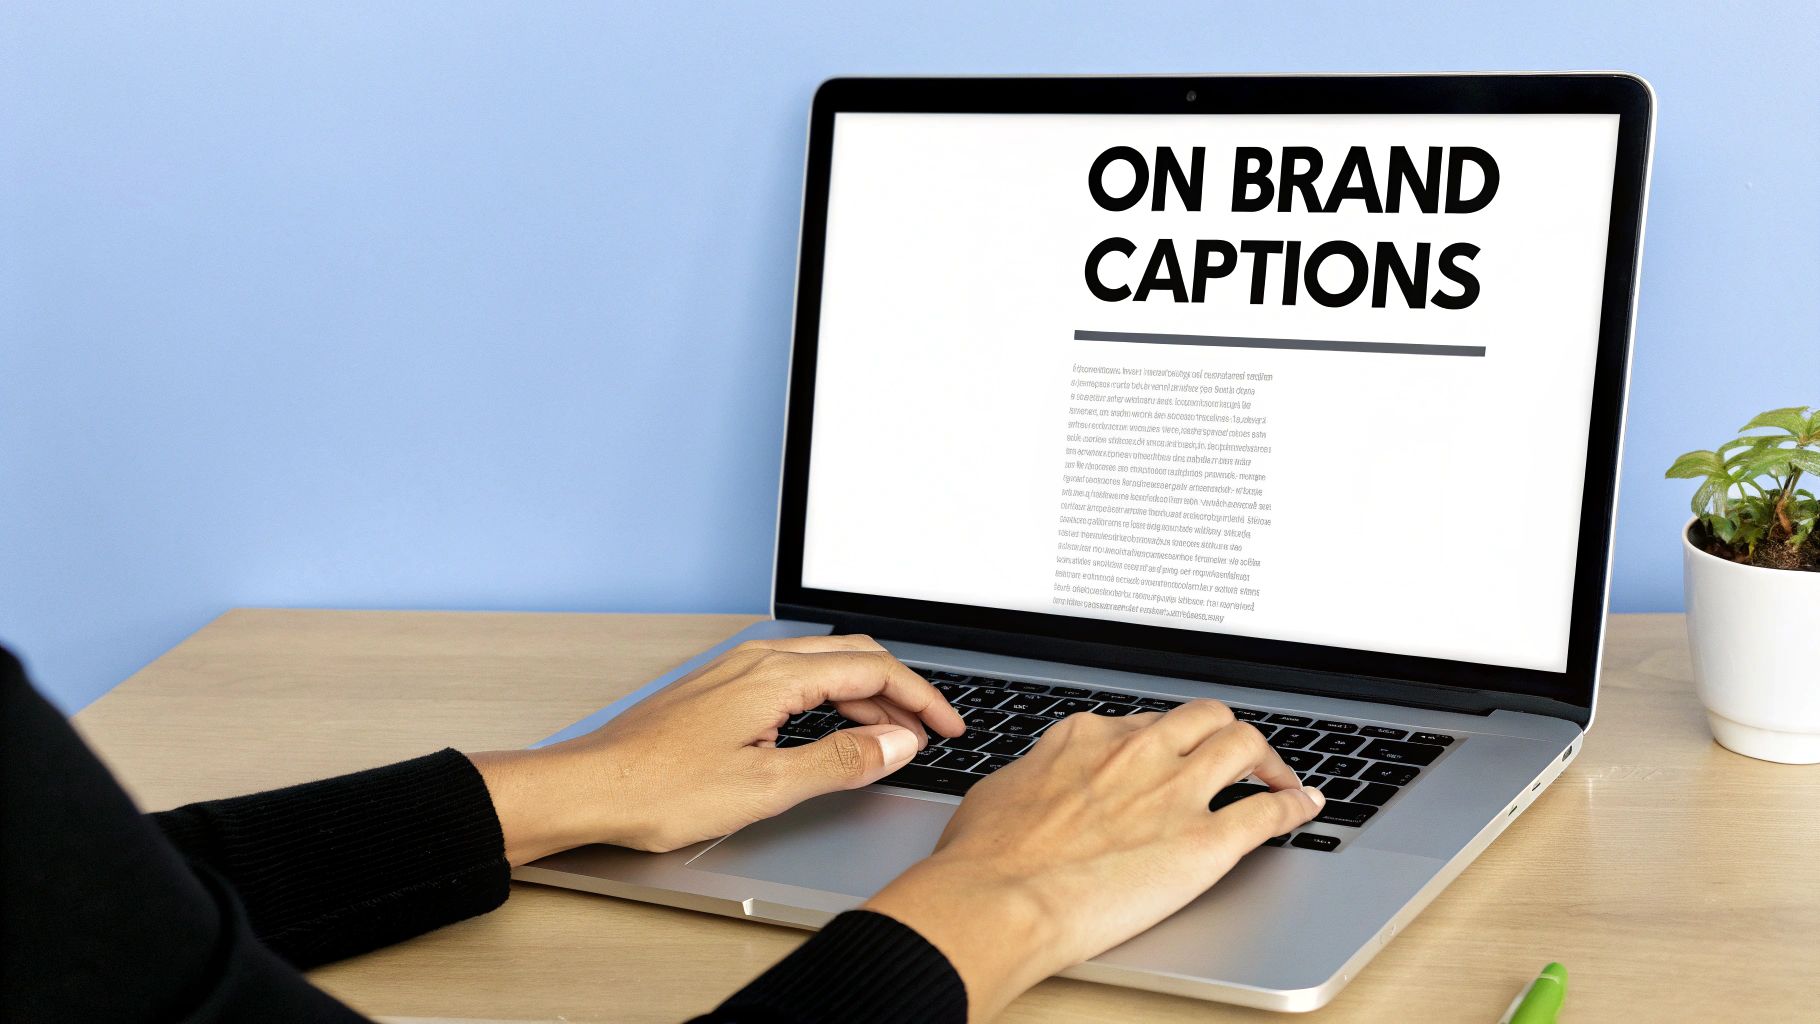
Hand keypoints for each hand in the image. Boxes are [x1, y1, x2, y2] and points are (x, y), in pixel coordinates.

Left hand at [468, 635, 964, 863]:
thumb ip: (840, 761)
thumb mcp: (767, 786)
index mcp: (775, 676)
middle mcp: (756, 662)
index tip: (948, 727)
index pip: (873, 669)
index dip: (920, 699)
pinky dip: (829, 698)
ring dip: (864, 695)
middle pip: (852, 656)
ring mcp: (734, 672)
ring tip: (889, 736)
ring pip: (822, 667)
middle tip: (929, 730)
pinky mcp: (718, 690)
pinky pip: (793, 678)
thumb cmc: (660, 789)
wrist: (589, 788)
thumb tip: (897, 742)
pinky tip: (829, 730)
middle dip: (899, 690)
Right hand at [862, 701, 1323, 1021]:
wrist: (996, 898)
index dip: (1166, 740)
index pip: (1146, 723)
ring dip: (1268, 759)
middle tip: (1233, 756)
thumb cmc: (984, 858)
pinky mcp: (1204, 842)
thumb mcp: (1002, 792)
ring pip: (1245, 744)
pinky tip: (1306, 807)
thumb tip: (1038, 789)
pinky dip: (1294, 806)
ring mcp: (1175, 793)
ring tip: (1278, 776)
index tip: (1173, 753)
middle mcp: (1138, 753)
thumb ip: (1037, 780)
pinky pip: (1268, 813)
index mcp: (1088, 739)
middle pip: (1204, 717)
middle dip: (1223, 732)